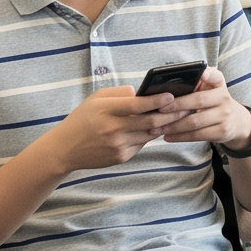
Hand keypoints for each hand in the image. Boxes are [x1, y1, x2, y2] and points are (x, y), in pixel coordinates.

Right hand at [39, 86, 177, 171]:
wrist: (66, 148)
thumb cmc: (83, 118)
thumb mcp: (97, 98)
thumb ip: (120, 93)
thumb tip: (143, 93)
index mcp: (107, 110)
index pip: (137, 104)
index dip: (157, 100)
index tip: (172, 96)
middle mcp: (113, 128)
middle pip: (149, 121)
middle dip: (170, 114)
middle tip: (185, 108)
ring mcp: (118, 145)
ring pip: (149, 134)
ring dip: (163, 125)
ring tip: (178, 117)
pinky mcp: (121, 157)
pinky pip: (141, 145)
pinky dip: (148, 136)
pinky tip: (154, 128)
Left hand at [160, 67, 250, 146]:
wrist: (235, 121)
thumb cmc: (213, 101)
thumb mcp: (210, 88)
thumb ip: (197, 82)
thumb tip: (172, 80)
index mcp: (219, 84)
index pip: (216, 77)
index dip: (209, 75)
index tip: (202, 74)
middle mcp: (224, 98)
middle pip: (199, 101)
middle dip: (177, 105)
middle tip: (159, 109)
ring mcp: (224, 116)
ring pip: (195, 122)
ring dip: (173, 126)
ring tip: (157, 128)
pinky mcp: (221, 132)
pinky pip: (197, 135)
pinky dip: (180, 137)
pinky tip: (167, 136)